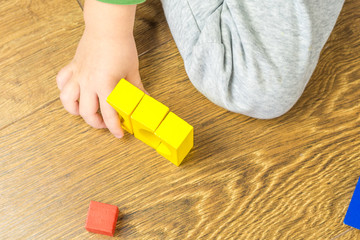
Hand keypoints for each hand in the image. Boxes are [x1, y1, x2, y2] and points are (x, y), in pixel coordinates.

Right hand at [56, 1, 144, 137]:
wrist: (108, 28)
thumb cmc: (121, 47)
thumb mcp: (132, 71)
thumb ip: (136, 89)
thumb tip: (144, 100)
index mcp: (105, 85)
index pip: (109, 114)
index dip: (114, 127)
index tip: (118, 134)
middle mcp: (88, 83)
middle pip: (86, 113)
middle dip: (97, 123)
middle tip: (106, 124)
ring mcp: (78, 75)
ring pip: (68, 101)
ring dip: (76, 111)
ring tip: (86, 112)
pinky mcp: (73, 67)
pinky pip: (61, 82)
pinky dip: (65, 90)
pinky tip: (74, 93)